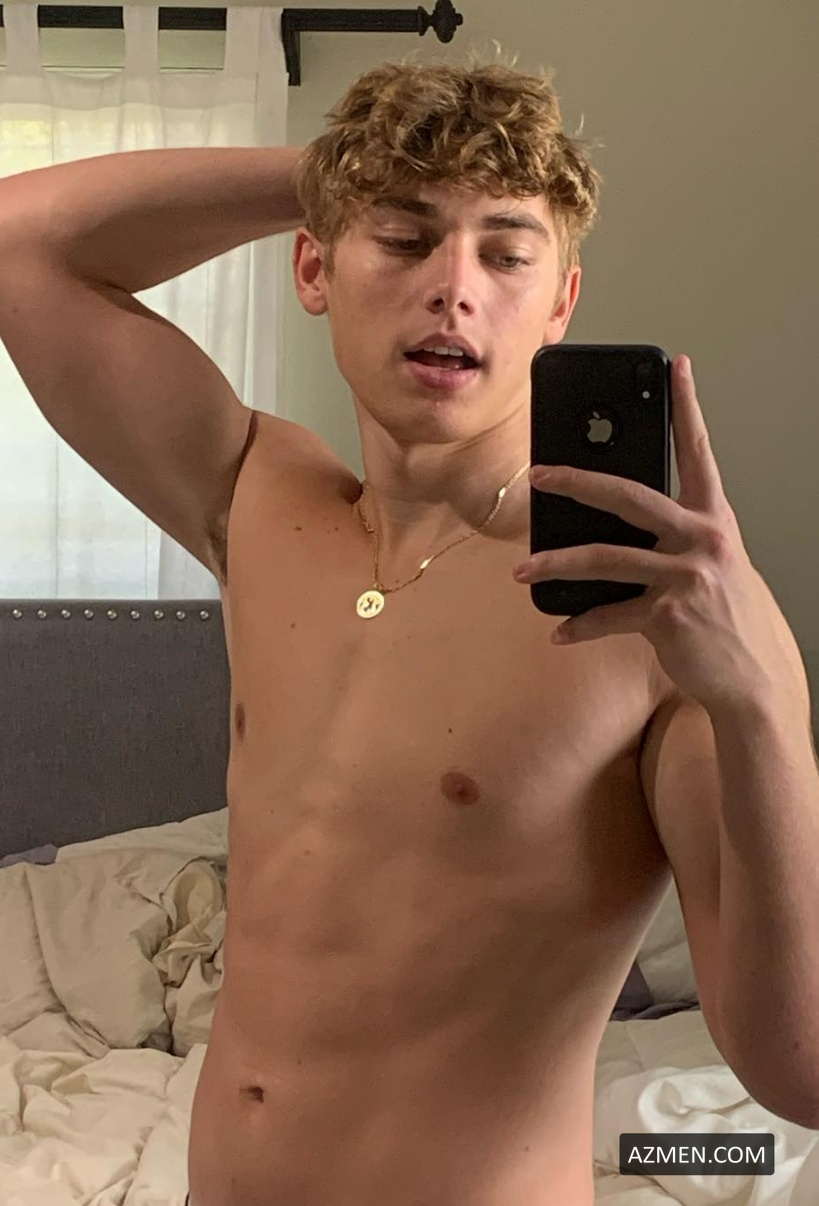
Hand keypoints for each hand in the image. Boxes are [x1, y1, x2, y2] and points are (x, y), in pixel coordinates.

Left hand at [512, 355, 803, 712]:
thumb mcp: (715, 567)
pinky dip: (579, 626)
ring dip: (555, 563)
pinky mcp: (668, 616)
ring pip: (604, 558)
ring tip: (523, 570)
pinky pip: (608, 615)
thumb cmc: (729, 619)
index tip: (675, 369)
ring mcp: (685, 577)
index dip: (687, 408)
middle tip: (541, 474)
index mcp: (715, 521)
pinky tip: (560, 632)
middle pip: (629, 495)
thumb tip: (616, 528)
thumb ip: (676, 540)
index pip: (698, 453)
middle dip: (578, 481)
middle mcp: (702, 540)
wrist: (754, 680)